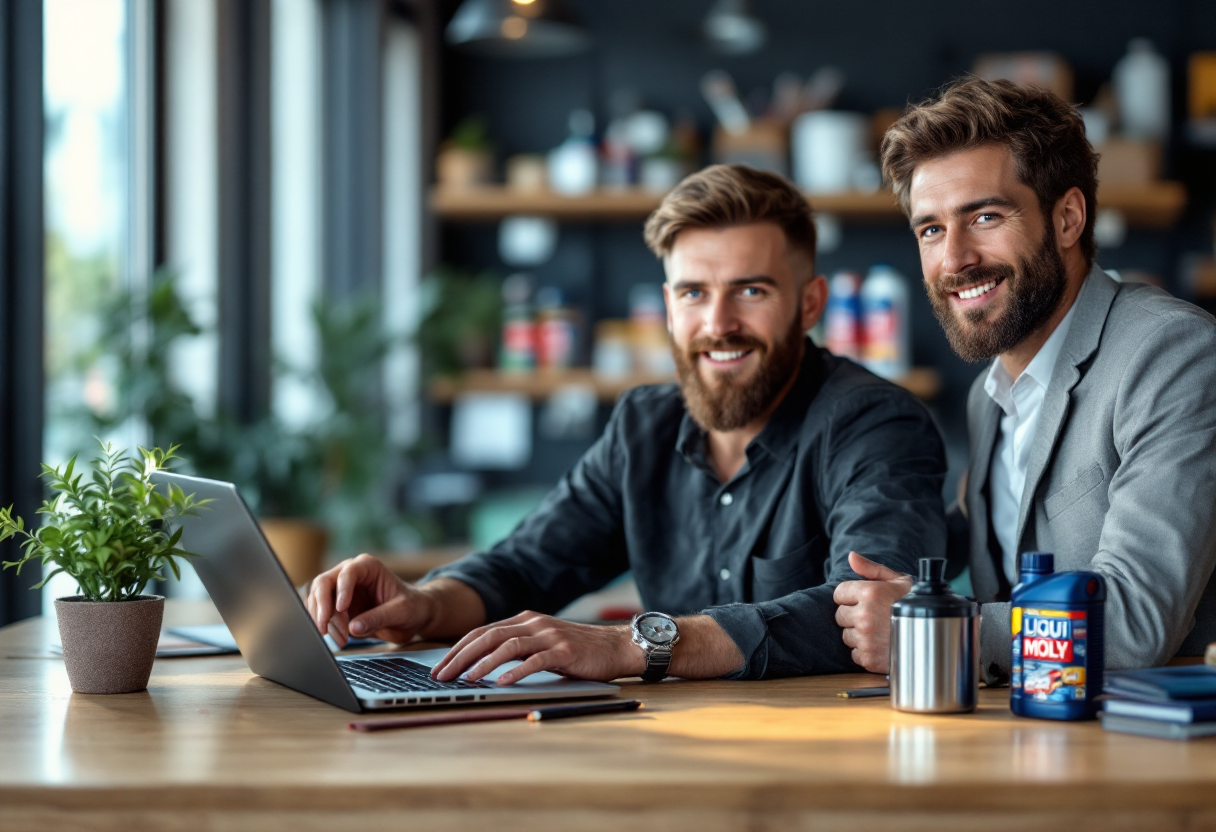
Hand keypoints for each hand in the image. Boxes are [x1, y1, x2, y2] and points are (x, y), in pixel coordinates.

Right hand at [306, 554, 434, 647]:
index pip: (348, 572)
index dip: (341, 590)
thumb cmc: (411, 607)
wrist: (412, 616)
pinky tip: (335, 639)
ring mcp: (339, 589)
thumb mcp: (401, 612)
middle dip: (324, 608)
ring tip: (341, 641)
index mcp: (368, 567)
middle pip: (324, 584)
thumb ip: (379, 618)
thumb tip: (353, 627)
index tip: (341, 609)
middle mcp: (350, 573)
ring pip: (317, 600)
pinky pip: (320, 613)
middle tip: (327, 630)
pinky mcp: (335, 605)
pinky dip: (324, 627)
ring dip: (324, 621)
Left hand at [430, 612, 645, 685]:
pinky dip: (516, 671)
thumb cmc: (578, 650)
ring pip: (507, 646)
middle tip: (442, 675)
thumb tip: (483, 666)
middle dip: (461, 656)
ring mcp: (549, 635)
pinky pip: (535, 660)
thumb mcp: (543, 644)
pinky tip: (501, 683)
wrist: (617, 647)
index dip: (458, 648)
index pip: (482, 632)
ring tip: (466, 679)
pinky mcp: (564, 650)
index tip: (440, 667)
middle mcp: (534, 623)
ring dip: (483, 663)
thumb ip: (519, 648)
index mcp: (525, 620)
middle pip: (488, 636)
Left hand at [833, 552, 912, 673]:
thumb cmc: (915, 606)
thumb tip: (851, 556)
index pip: (839, 593)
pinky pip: (855, 654)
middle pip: (840, 615)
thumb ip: (872, 569)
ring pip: (846, 636)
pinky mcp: (869, 658)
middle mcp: (865, 615)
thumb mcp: (898, 581)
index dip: (850, 596)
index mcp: (870, 593)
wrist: (936, 636)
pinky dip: (865, 652)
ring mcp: (866, 639)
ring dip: (859, 634)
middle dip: (853, 615)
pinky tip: (881, 645)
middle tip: (874, 617)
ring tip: (880, 632)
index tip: (864, 600)